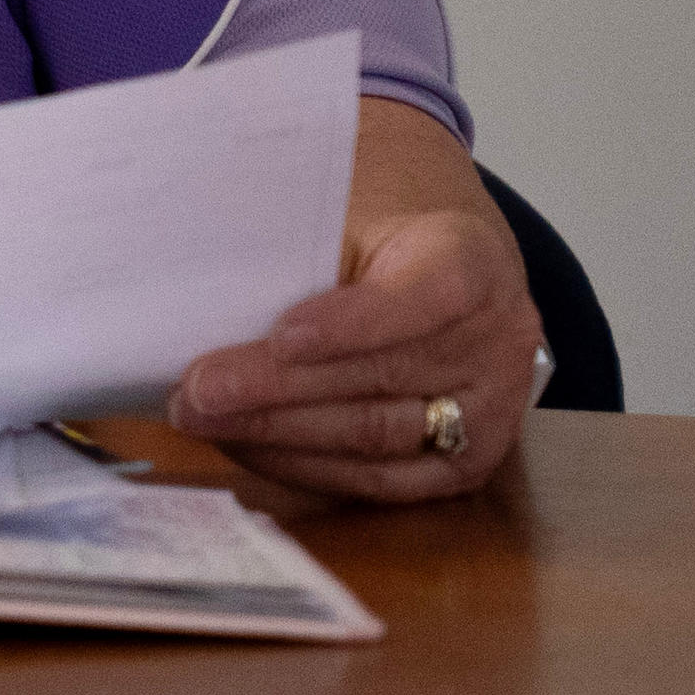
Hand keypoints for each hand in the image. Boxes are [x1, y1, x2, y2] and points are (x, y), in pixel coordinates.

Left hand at [167, 184, 539, 502]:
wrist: (445, 272)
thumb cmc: (380, 238)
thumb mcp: (352, 213)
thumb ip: (303, 249)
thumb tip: (208, 286)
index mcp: (473, 262)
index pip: (429, 295)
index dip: (356, 322)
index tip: (282, 336)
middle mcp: (495, 342)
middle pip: (382, 375)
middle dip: (278, 388)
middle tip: (198, 389)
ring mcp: (489, 412)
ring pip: (374, 435)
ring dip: (277, 432)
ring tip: (201, 418)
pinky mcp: (463, 465)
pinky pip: (377, 480)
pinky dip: (302, 465)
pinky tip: (244, 445)